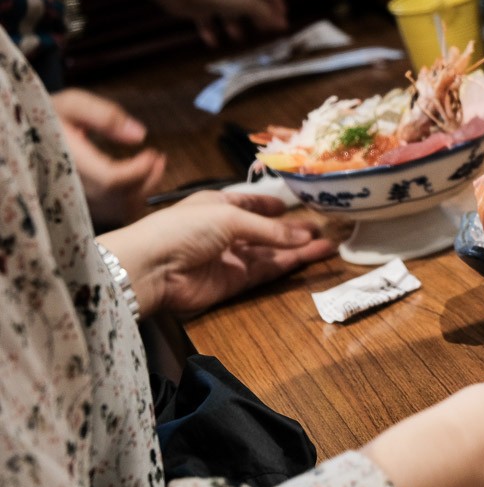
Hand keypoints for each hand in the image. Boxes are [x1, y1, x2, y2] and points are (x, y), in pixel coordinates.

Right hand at [53, 88, 166, 227]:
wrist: (22, 134)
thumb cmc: (49, 115)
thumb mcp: (73, 104)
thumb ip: (106, 116)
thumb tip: (140, 136)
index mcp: (65, 160)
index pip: (111, 179)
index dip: (139, 170)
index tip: (153, 153)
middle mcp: (68, 185)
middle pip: (118, 198)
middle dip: (147, 180)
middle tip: (159, 159)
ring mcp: (72, 199)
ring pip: (117, 211)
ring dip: (142, 192)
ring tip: (153, 169)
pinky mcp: (77, 205)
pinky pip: (111, 214)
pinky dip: (130, 201)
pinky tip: (138, 182)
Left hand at [97, 191, 334, 318]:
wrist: (152, 268)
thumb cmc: (184, 229)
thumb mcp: (229, 218)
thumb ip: (270, 230)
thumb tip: (306, 235)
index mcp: (217, 206)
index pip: (249, 203)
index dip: (271, 204)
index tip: (296, 204)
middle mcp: (225, 231)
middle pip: (265, 231)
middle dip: (293, 230)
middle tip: (324, 227)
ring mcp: (230, 258)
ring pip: (271, 252)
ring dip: (298, 248)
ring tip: (328, 243)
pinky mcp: (234, 283)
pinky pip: (266, 271)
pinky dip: (288, 265)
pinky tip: (310, 257)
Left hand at [156, 0, 288, 46]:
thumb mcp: (248, 4)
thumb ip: (265, 14)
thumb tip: (283, 24)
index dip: (274, 0)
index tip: (282, 14)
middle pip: (248, 4)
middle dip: (257, 17)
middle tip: (264, 31)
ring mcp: (214, 0)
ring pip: (228, 15)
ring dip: (234, 27)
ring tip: (238, 39)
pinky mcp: (198, 8)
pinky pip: (207, 22)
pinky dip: (211, 33)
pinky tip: (213, 43)